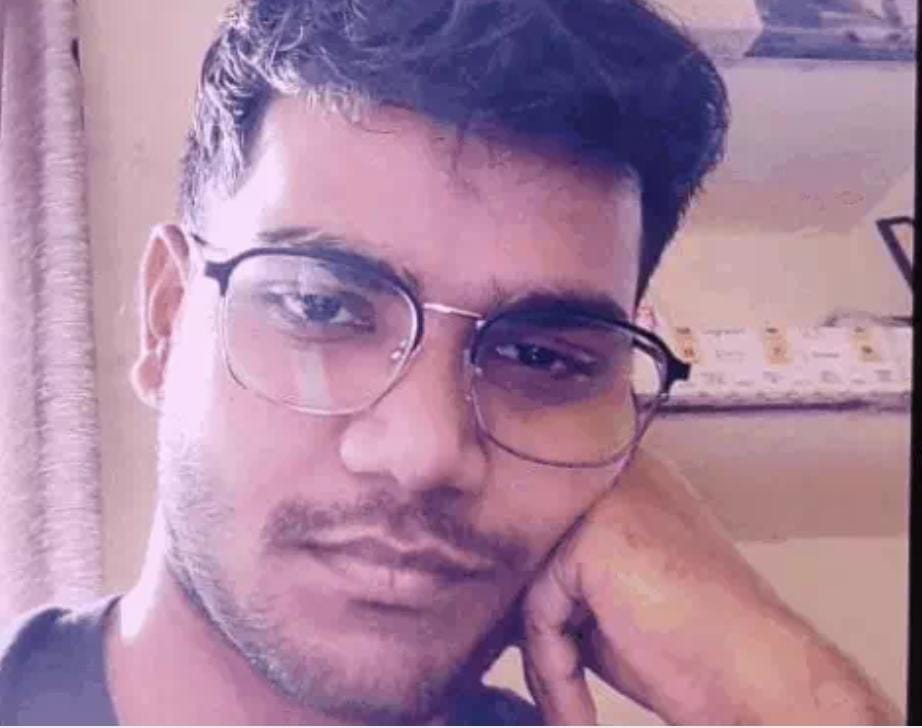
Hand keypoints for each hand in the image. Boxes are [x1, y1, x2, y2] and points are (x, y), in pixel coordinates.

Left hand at [519, 447, 900, 724]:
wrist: (758, 675)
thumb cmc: (695, 648)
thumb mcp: (609, 601)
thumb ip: (560, 579)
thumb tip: (498, 590)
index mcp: (624, 477)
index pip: (545, 525)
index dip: (536, 594)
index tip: (538, 652)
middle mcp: (615, 472)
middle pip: (533, 554)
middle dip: (535, 627)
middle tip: (550, 685)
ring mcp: (606, 497)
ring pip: (532, 586)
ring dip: (547, 663)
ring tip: (570, 712)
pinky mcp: (594, 536)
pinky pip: (542, 612)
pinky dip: (556, 672)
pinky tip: (578, 713)